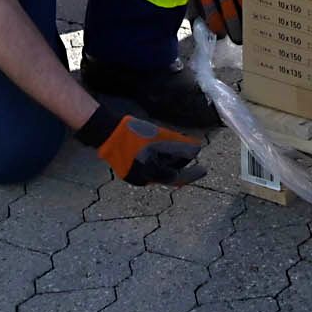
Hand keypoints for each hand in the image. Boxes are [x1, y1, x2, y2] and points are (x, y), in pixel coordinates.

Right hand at [74, 97, 205, 186]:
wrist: (107, 132)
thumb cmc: (134, 132)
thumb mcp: (160, 136)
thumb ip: (179, 146)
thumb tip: (197, 151)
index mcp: (151, 172)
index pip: (177, 177)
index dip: (192, 174)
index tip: (204, 170)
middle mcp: (143, 179)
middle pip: (168, 175)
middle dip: (181, 165)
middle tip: (192, 159)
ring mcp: (134, 177)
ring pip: (159, 173)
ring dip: (170, 163)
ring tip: (179, 153)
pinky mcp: (129, 172)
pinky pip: (149, 170)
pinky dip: (159, 163)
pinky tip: (163, 154)